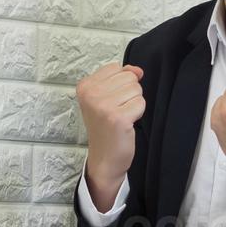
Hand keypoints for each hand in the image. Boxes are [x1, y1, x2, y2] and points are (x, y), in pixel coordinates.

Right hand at [75, 62, 145, 204]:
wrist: (104, 159)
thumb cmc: (106, 128)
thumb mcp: (106, 97)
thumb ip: (121, 77)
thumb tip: (137, 70)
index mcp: (84, 86)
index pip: (116, 67)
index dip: (120, 84)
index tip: (110, 101)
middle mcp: (91, 94)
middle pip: (128, 77)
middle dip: (129, 93)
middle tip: (117, 110)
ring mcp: (103, 106)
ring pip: (136, 89)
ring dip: (134, 104)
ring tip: (121, 117)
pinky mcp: (118, 118)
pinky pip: (141, 103)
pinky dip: (138, 114)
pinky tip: (126, 124)